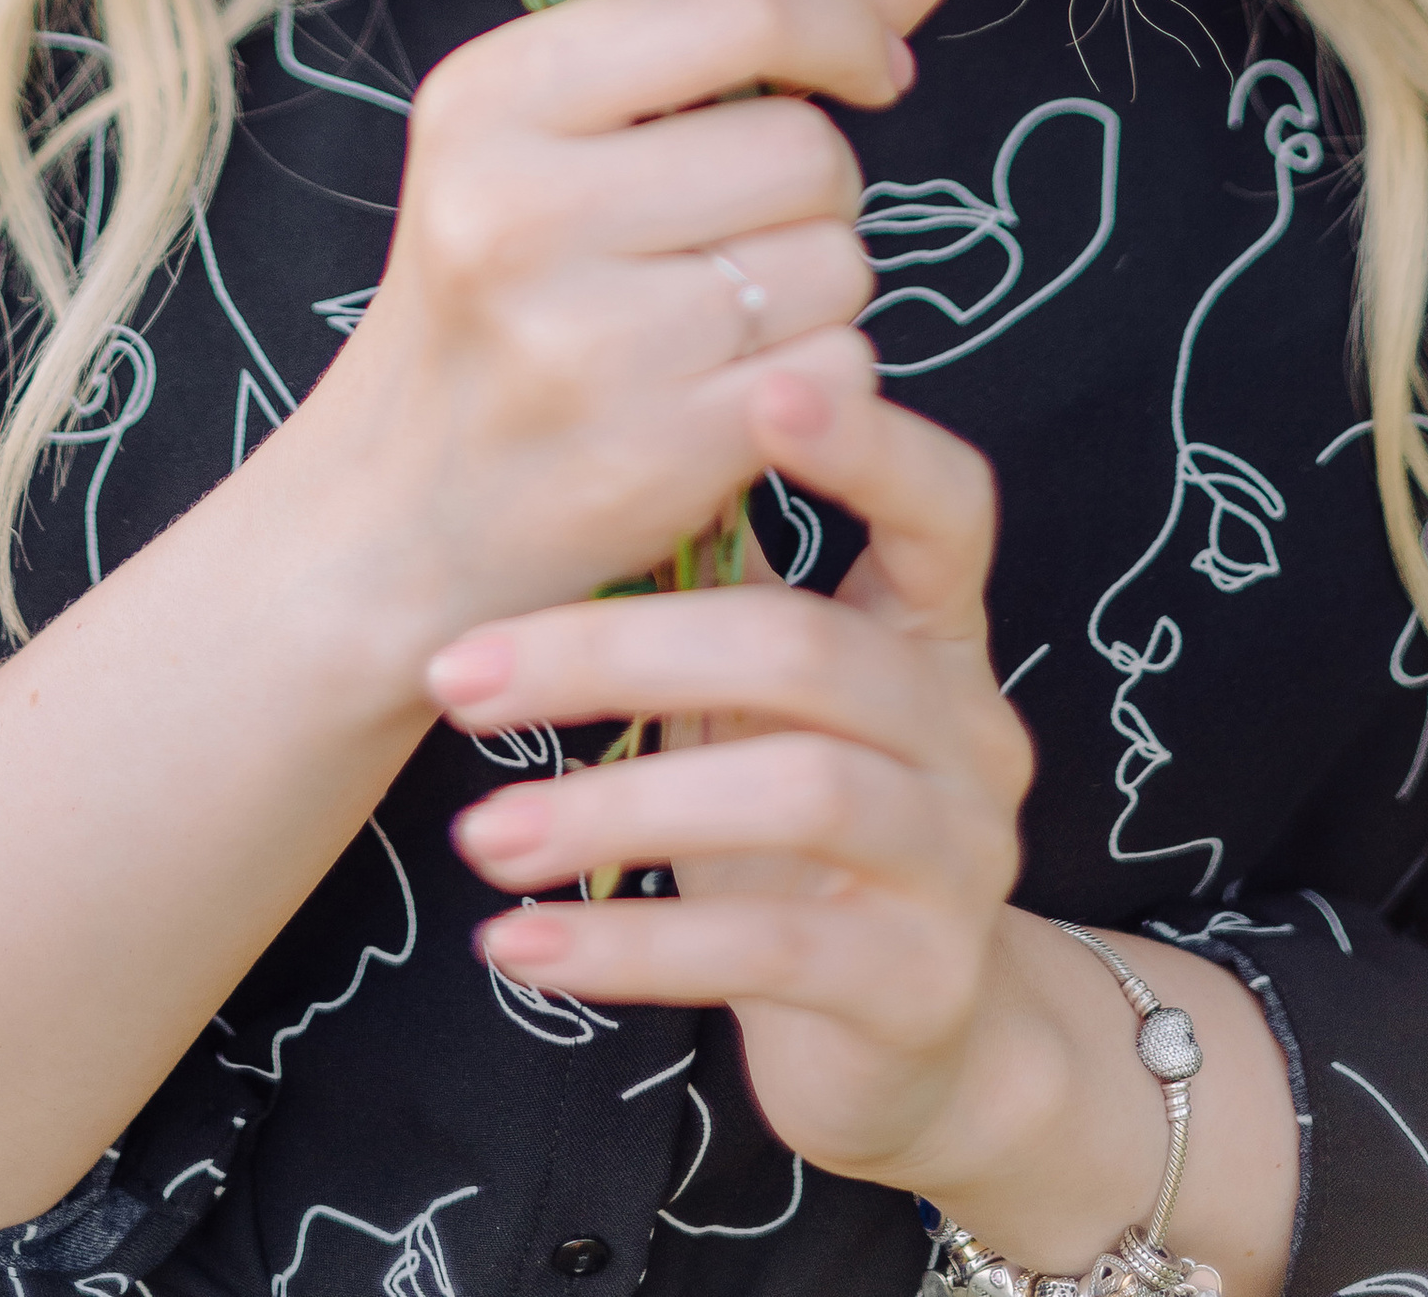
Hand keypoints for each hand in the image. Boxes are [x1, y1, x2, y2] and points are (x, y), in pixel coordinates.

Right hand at [296, 0, 965, 658]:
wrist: (397, 507)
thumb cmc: (499, 288)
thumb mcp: (569, 130)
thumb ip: (751, 23)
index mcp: (490, 95)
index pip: (735, 2)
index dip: (840, 23)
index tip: (868, 66)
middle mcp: (520, 209)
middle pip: (807, 149)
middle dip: (814, 185)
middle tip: (736, 226)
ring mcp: (585, 341)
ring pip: (837, 263)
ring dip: (818, 286)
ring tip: (721, 313)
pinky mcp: (654, 453)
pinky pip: (841, 371)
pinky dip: (820, 378)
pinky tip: (732, 388)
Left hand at [426, 359, 1038, 1203]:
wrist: (916, 1042)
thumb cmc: (806, 827)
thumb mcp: (771, 702)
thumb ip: (721, 592)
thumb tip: (576, 449)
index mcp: (936, 634)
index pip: (946, 506)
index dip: (869, 443)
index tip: (757, 385)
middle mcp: (969, 732)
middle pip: (805, 649)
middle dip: (613, 654)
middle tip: (457, 674)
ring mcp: (959, 862)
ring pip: (797, 792)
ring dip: (613, 809)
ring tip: (478, 834)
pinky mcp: (918, 983)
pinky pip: (766, 953)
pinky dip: (628, 944)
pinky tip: (517, 943)